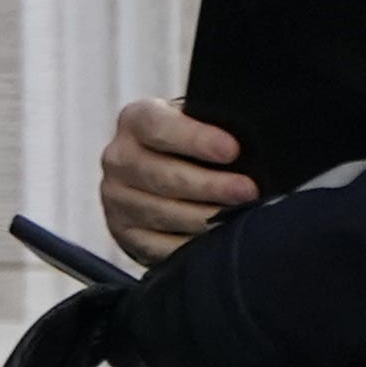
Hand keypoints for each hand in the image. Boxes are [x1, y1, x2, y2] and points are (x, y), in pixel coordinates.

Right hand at [100, 95, 254, 263]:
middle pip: (164, 176)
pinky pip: (157, 245)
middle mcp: (118, 158)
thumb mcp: (193, 123)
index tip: (233, 150)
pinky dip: (189, 245)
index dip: (196, 139)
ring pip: (163, 213)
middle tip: (247, 191)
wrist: (155, 172)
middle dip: (211, 186)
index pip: (159, 127)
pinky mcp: (122, 233)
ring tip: (238, 217)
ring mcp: (116, 199)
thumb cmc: (186, 144)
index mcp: (135, 120)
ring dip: (205, 219)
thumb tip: (249, 144)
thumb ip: (211, 126)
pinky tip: (214, 240)